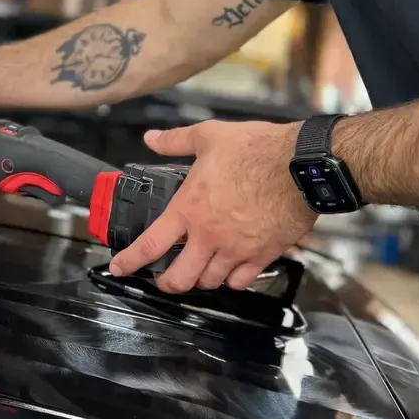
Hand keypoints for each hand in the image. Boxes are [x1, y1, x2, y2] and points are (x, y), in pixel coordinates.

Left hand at [108, 120, 316, 292]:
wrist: (299, 165)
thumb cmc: (255, 149)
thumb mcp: (208, 136)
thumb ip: (175, 140)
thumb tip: (151, 139)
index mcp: (190, 208)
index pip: (151, 244)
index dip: (130, 261)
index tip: (119, 267)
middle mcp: (209, 236)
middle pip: (179, 278)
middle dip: (166, 282)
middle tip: (163, 278)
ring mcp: (236, 249)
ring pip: (210, 282)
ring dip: (200, 279)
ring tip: (198, 268)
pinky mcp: (262, 256)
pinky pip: (241, 281)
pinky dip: (232, 280)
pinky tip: (230, 269)